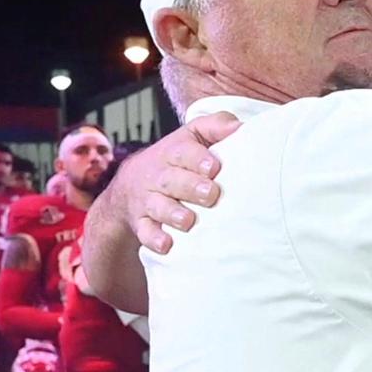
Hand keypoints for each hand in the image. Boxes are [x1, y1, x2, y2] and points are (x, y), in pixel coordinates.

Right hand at [113, 111, 240, 253]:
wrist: (131, 185)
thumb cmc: (175, 160)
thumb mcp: (192, 136)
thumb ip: (216, 126)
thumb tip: (241, 127)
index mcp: (173, 153)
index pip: (183, 152)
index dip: (198, 158)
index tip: (214, 167)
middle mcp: (159, 176)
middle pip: (171, 179)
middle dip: (190, 187)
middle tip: (211, 194)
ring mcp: (148, 200)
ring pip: (157, 206)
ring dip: (172, 213)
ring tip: (188, 221)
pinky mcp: (142, 223)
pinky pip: (144, 232)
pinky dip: (154, 239)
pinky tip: (167, 245)